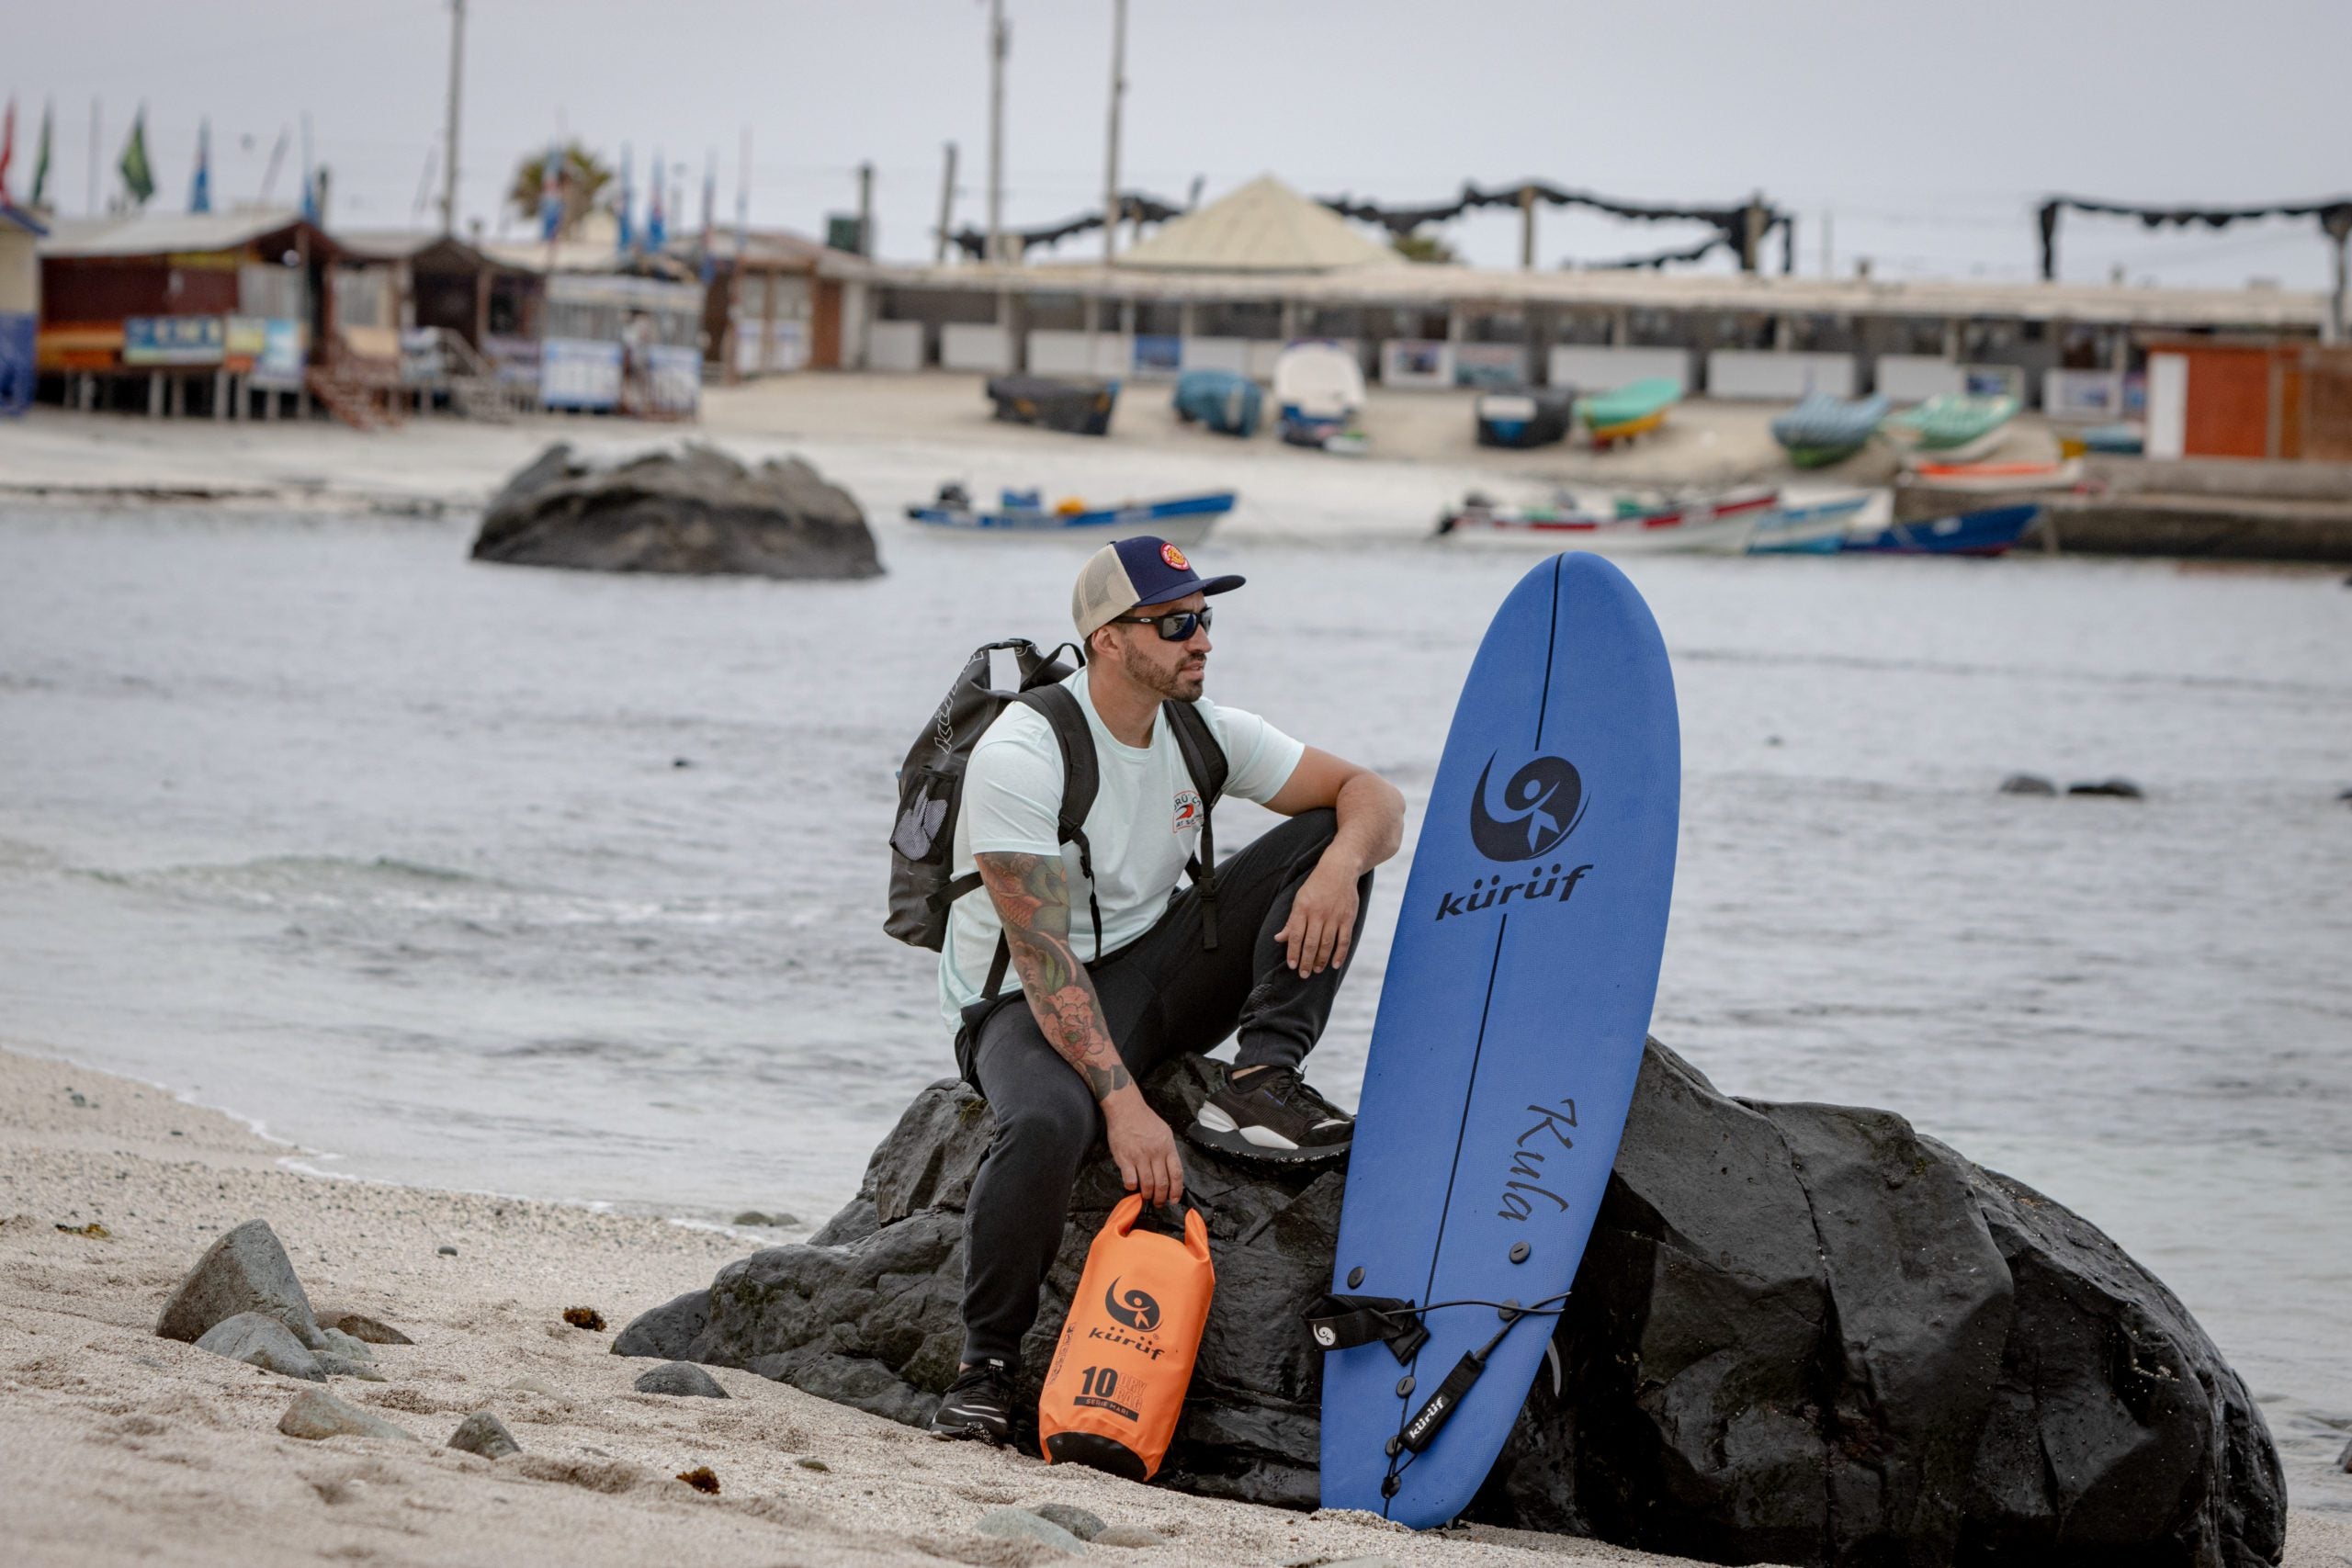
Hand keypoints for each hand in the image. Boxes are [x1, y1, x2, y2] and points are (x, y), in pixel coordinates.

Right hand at [1102, 1090, 1183, 1206]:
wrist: (1126, 1109)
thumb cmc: (1145, 1120)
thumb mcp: (1164, 1132)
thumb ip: (1168, 1151)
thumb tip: (1171, 1169)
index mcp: (1167, 1147)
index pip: (1176, 1174)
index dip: (1177, 1190)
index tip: (1174, 1199)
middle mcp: (1156, 1153)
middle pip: (1162, 1183)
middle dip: (1161, 1197)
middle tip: (1159, 1203)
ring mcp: (1140, 1156)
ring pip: (1147, 1184)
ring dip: (1147, 1195)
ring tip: (1146, 1197)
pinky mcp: (1125, 1158)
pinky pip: (1130, 1180)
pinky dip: (1132, 1187)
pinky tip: (1132, 1186)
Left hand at [1277, 859, 1360, 976]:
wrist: (1339, 869)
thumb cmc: (1316, 885)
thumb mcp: (1299, 899)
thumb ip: (1291, 921)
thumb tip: (1278, 938)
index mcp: (1303, 908)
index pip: (1296, 936)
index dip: (1293, 952)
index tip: (1292, 966)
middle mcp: (1318, 914)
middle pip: (1311, 943)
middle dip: (1306, 961)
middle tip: (1303, 974)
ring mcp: (1334, 916)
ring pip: (1327, 944)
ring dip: (1321, 960)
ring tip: (1316, 970)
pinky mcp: (1348, 918)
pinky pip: (1344, 940)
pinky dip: (1339, 954)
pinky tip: (1334, 964)